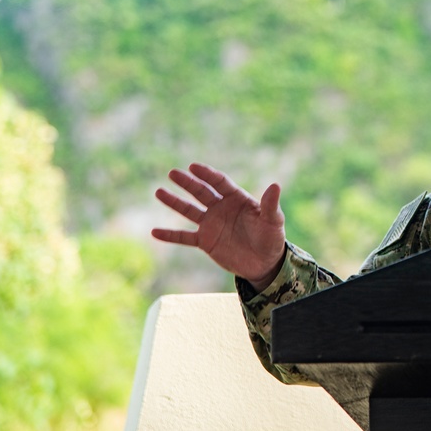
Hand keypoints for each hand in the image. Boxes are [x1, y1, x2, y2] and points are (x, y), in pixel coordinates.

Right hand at [152, 163, 286, 290]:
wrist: (264, 263)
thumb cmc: (272, 239)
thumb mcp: (273, 222)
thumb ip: (270, 205)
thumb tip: (275, 185)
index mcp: (237, 199)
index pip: (220, 183)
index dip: (207, 174)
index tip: (193, 167)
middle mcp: (221, 208)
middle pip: (202, 192)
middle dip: (188, 183)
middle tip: (173, 173)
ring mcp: (212, 224)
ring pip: (189, 211)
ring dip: (175, 202)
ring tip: (159, 192)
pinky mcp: (205, 241)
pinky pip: (184, 237)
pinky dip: (170, 235)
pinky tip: (154, 232)